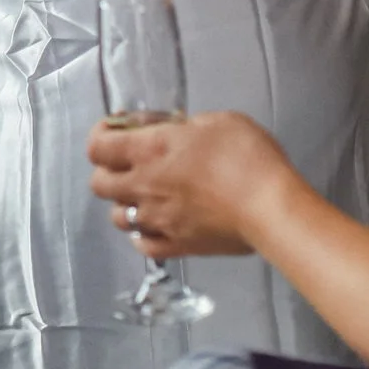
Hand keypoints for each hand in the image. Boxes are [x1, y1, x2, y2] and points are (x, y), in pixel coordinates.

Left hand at [86, 111, 298, 257]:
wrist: (270, 207)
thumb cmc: (247, 157)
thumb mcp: (216, 122)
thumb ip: (185, 127)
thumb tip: (175, 134)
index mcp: (149, 149)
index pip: (97, 146)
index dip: (100, 136)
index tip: (114, 131)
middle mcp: (144, 186)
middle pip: (99, 183)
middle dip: (107, 170)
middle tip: (128, 163)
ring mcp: (157, 220)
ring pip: (117, 217)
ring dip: (125, 204)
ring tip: (145, 196)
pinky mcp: (177, 246)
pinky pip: (144, 245)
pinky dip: (144, 236)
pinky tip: (156, 226)